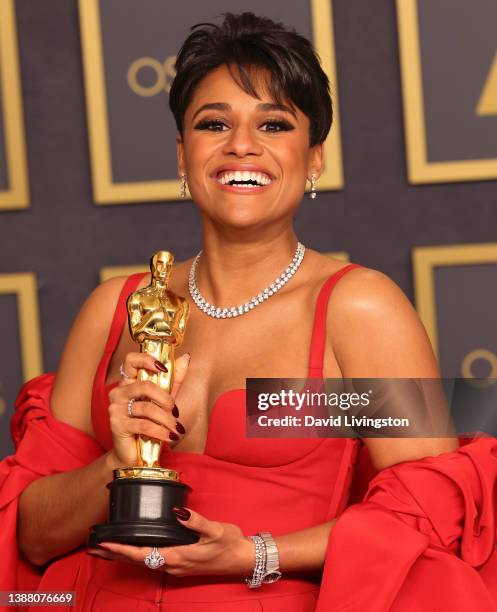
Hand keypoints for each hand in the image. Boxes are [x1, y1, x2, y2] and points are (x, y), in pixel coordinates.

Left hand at [87, 507, 254, 576]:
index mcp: (178, 557)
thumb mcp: (216, 530)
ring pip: (143, 562)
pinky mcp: (180, 565)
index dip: (121, 549)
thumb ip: (196, 522)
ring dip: (123, 556)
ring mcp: (176, 567)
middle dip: (114, 555)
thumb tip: (178, 512)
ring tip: (105, 550)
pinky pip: (151, 561)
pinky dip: (136, 555)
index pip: (142, 553)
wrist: (243, 559)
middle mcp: (173, 565)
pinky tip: (132, 550)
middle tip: (93, 548)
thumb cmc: (230, 544)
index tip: (104, 545)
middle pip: (137, 561)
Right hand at [108, 352, 189, 465]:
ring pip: (147, 408)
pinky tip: (169, 436)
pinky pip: (144, 425)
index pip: (131, 360)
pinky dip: (161, 431)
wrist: (135, 453)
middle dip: (165, 399)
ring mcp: (115, 408)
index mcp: (128, 382)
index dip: (147, 359)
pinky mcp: (116, 425)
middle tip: (175, 410)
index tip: (164, 368)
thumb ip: (173, 379)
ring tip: (176, 428)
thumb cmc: (150, 423)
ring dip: (167, 419)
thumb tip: (185, 358)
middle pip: (145, 385)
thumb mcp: (164, 399)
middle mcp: (119, 392)